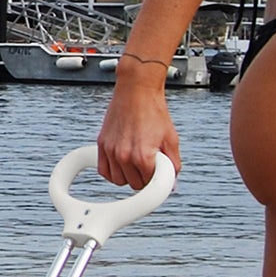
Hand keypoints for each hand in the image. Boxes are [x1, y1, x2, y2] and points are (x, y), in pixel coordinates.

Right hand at [95, 70, 181, 189]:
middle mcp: (124, 156)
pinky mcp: (102, 145)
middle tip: (149, 167)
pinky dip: (112, 172)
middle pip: (133, 185)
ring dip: (127, 176)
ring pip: (117, 180)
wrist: (137, 91)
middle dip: (143, 179)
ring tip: (135, 165)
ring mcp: (111, 151)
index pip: (148, 184)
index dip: (155, 181)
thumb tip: (172, 182)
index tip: (158, 176)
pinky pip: (103, 171)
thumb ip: (173, 164)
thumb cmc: (153, 110)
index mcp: (142, 156)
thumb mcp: (171, 138)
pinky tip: (121, 165)